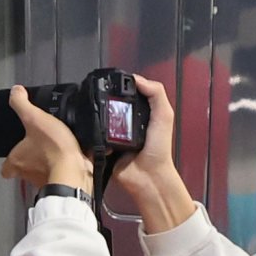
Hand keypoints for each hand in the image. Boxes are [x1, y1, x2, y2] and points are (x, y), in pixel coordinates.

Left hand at [0, 85, 91, 196]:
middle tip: (36, 147)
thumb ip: (21, 104)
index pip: (6, 169)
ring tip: (56, 147)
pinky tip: (73, 153)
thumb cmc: (52, 149)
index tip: (13, 155)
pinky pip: (62, 173)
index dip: (8, 163)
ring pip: (43, 172)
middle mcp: (29, 175)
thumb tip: (15, 91)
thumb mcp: (34, 118)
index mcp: (17, 161)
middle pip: (24, 171)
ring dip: (48, 162)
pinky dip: (66, 165)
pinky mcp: (64, 181)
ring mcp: (47, 180)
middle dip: (30, 159)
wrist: (74, 171)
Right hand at [105, 74, 196, 234]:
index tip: (112, 79)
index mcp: (139, 113)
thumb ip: (156, 94)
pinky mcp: (102, 146)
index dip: (120, 86)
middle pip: (109, 104)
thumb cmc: (159, 149)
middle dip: (104, 100)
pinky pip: (92, 135)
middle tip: (99, 94)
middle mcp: (125, 122)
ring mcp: (112, 134)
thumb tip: (137, 78)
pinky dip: (91, 131)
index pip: (126, 93)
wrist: (147, 176)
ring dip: (96, 115)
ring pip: (98, 118)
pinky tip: (91, 125)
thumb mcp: (164, 116)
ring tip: (94, 109)